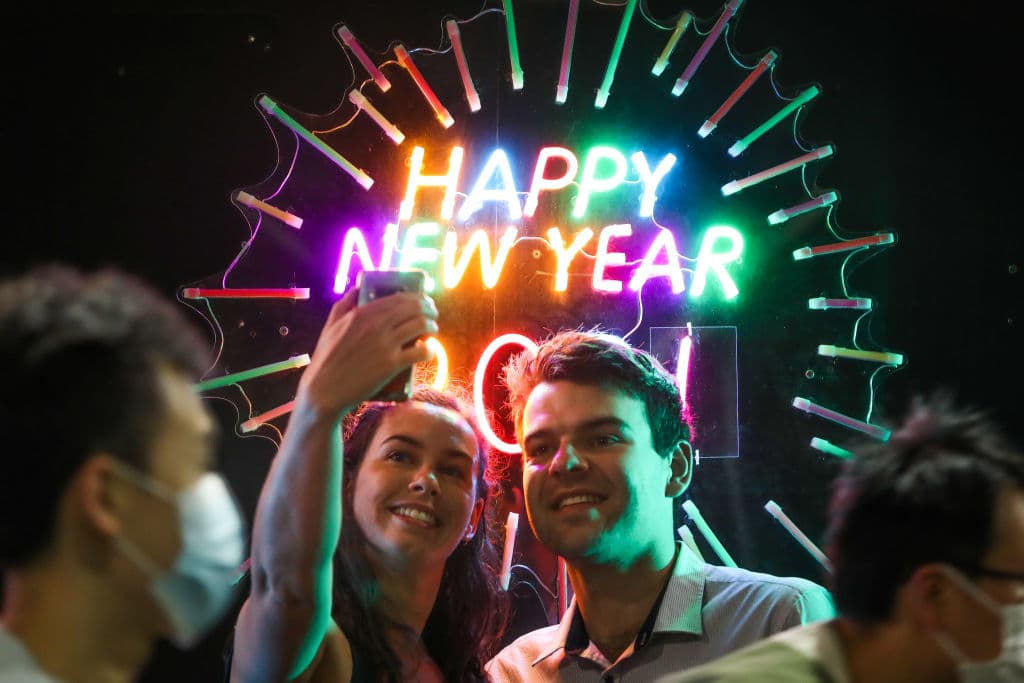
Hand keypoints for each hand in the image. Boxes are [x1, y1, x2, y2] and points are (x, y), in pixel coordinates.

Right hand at [295, 288, 437, 418]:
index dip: (418, 297)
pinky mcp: (391, 364)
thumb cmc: (326, 358)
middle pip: (415, 308)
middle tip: (432, 314)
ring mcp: (385, 344)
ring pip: (421, 326)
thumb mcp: (331, 325)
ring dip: (432, 326)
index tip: (423, 301)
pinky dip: (429, 350)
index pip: (400, 298)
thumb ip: (344, 304)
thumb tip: (358, 289)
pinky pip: (420, 352)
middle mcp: (376, 325)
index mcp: (362, 313)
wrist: (324, 390)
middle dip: (429, 309)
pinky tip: (430, 350)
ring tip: (432, 331)